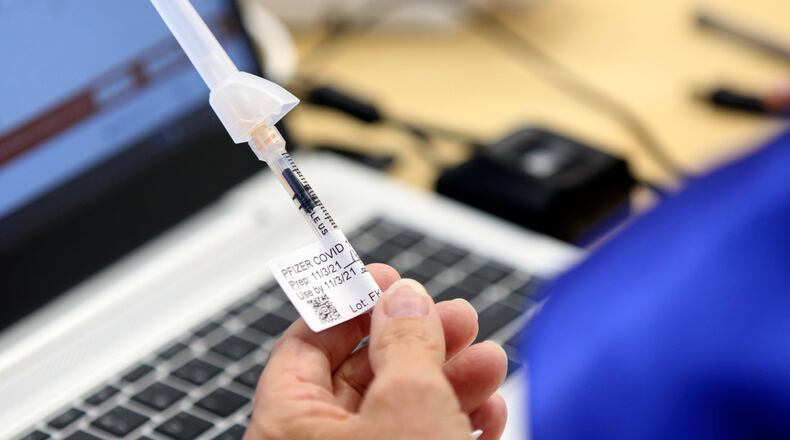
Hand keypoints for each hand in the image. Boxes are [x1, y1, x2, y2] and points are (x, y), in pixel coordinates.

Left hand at [245, 264, 507, 439]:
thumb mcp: (407, 403)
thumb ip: (406, 341)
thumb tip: (404, 298)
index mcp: (288, 424)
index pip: (306, 342)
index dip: (350, 303)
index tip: (388, 278)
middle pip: (363, 373)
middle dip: (421, 340)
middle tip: (458, 317)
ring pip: (400, 411)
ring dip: (450, 380)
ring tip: (489, 360)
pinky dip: (454, 422)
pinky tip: (488, 409)